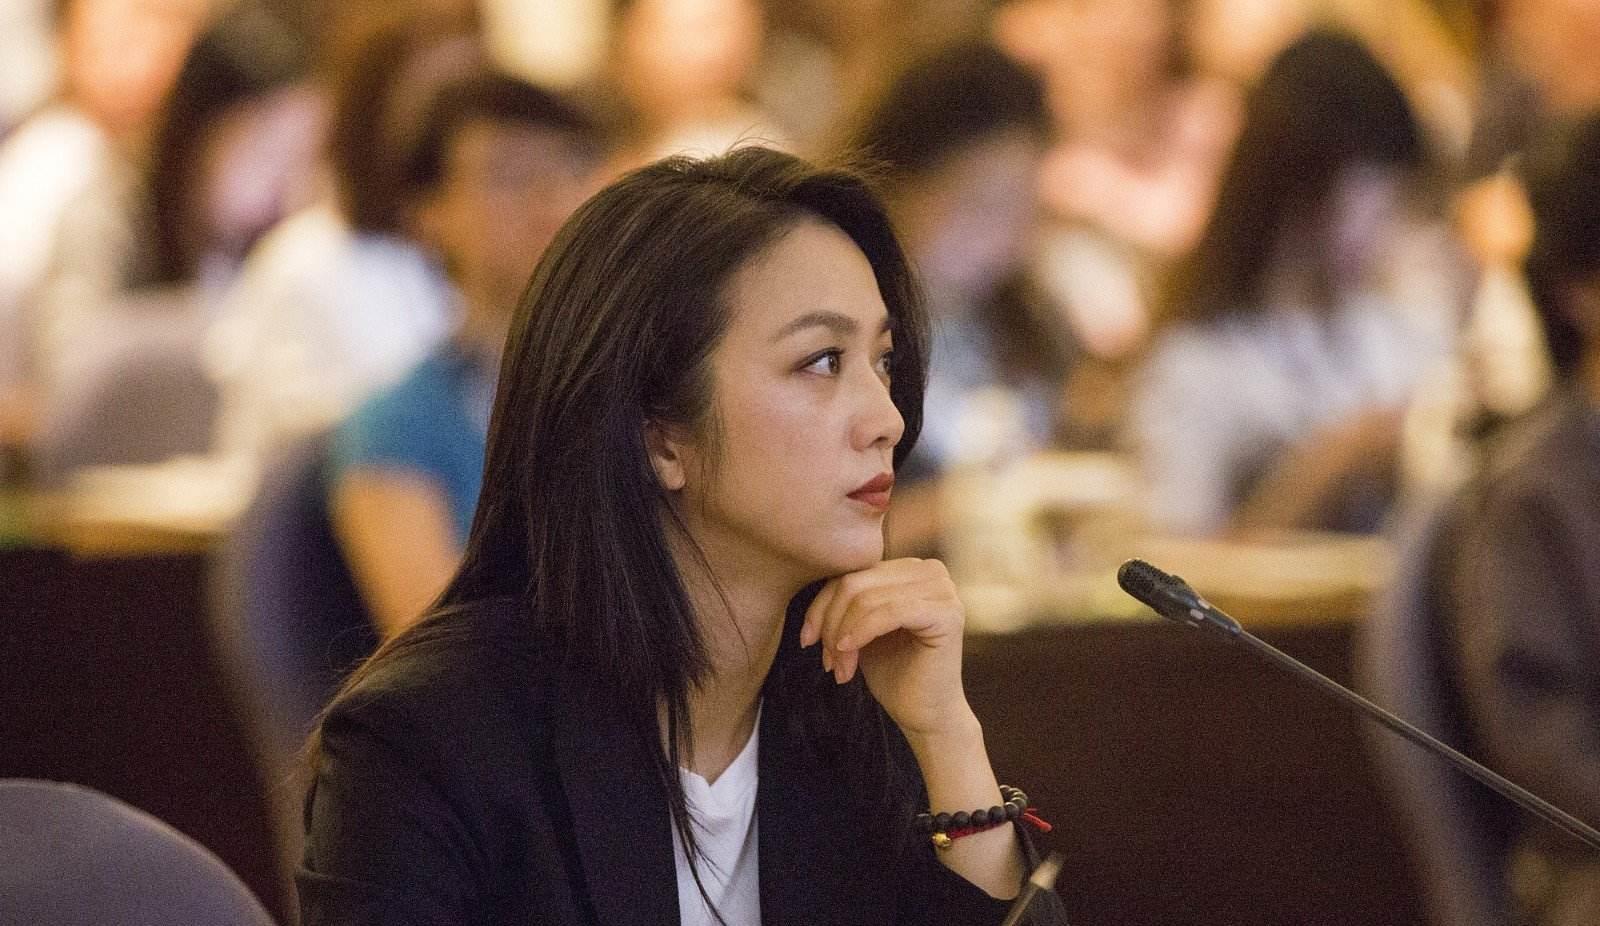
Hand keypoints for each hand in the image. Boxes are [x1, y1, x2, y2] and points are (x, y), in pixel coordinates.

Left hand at [799, 558, 973, 739]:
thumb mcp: (859, 627)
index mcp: (911, 568)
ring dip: (843, 636)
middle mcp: (931, 570)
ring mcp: (943, 590)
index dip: (821, 605)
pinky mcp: (947, 613)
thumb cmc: (894, 671)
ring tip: (839, 668)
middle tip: (827, 661)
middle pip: (856, 583)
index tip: (807, 640)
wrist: (924, 713)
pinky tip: (849, 653)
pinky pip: (889, 612)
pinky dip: (862, 633)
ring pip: (868, 599)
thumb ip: (846, 600)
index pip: (851, 573)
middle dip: (831, 623)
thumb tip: (812, 581)